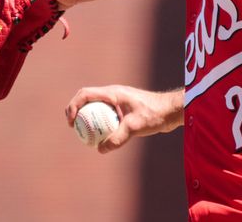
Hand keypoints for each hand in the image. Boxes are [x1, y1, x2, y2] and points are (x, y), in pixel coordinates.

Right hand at [65, 85, 183, 153]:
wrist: (170, 111)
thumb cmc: (154, 114)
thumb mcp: (135, 126)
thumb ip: (118, 137)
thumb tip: (101, 149)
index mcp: (113, 92)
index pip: (85, 94)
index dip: (73, 106)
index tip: (71, 122)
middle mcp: (113, 94)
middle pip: (87, 99)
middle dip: (76, 111)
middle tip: (73, 128)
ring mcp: (117, 101)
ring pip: (95, 108)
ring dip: (87, 118)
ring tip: (83, 135)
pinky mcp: (122, 109)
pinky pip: (105, 115)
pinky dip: (99, 124)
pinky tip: (100, 139)